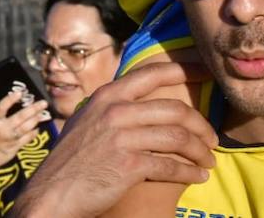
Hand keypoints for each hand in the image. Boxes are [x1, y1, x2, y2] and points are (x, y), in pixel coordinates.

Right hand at [0, 91, 50, 168]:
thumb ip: (0, 115)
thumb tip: (18, 103)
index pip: (1, 108)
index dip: (10, 99)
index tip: (20, 93)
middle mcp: (2, 129)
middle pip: (20, 117)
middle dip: (33, 109)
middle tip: (44, 103)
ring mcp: (9, 139)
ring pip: (26, 127)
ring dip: (35, 120)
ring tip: (42, 114)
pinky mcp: (15, 147)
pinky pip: (27, 138)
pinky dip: (34, 132)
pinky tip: (37, 128)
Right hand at [13, 62, 217, 217]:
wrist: (51, 195)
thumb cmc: (71, 162)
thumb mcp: (87, 121)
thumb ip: (113, 107)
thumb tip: (142, 100)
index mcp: (107, 95)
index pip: (153, 73)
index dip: (186, 69)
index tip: (207, 72)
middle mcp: (115, 110)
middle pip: (175, 110)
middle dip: (201, 124)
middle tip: (213, 138)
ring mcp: (121, 136)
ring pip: (177, 138)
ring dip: (200, 151)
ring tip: (209, 161)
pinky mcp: (127, 164)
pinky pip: (170, 165)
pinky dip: (189, 172)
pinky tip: (197, 177)